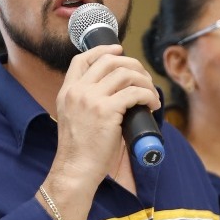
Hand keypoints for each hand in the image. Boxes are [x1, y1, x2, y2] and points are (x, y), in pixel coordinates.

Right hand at [48, 44, 160, 196]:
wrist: (76, 169)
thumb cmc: (80, 151)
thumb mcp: (74, 119)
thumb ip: (87, 103)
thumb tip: (116, 94)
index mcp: (67, 92)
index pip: (81, 59)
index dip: (102, 50)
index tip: (118, 49)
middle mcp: (77, 91)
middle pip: (109, 61)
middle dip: (132, 65)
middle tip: (144, 78)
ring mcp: (91, 99)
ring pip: (125, 73)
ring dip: (144, 81)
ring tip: (151, 94)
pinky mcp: (106, 111)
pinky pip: (135, 93)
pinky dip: (148, 96)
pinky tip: (152, 105)